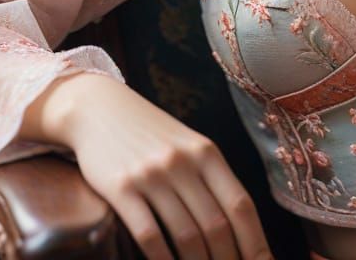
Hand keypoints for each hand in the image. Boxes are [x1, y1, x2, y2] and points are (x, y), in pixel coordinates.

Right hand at [23, 72, 273, 259]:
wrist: (100, 110)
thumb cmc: (151, 134)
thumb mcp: (188, 147)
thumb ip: (210, 179)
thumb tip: (237, 225)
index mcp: (207, 153)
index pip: (241, 205)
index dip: (255, 242)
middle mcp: (185, 163)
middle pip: (217, 225)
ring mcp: (153, 175)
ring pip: (186, 234)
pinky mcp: (121, 188)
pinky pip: (148, 234)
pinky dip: (162, 259)